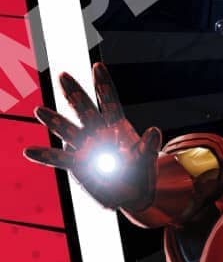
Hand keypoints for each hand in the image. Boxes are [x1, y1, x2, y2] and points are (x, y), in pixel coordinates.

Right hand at [24, 63, 160, 210]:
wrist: (133, 195)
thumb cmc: (141, 173)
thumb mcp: (147, 160)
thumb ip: (148, 147)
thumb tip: (154, 131)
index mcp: (117, 126)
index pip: (110, 101)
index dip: (104, 84)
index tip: (97, 66)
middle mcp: (98, 132)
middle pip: (85, 109)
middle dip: (75, 93)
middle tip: (62, 75)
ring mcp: (86, 147)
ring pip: (69, 130)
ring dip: (55, 121)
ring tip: (39, 110)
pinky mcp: (78, 165)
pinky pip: (59, 159)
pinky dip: (45, 156)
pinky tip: (29, 151)